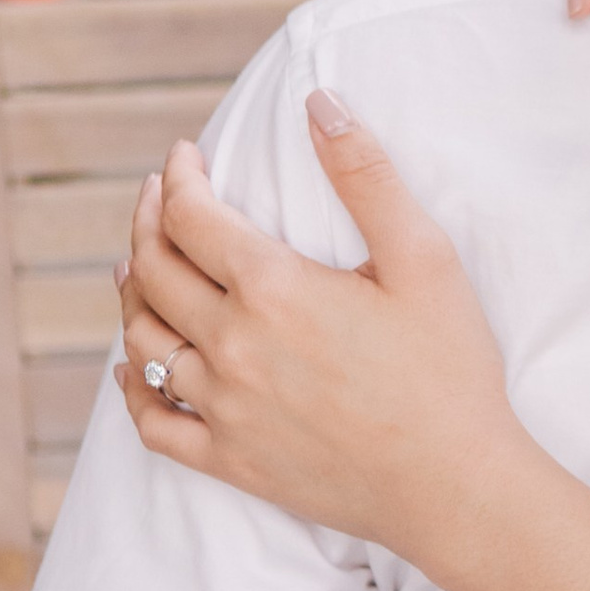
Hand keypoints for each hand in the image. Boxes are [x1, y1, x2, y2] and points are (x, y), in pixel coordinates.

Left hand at [115, 98, 526, 573]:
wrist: (456, 488)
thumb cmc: (450, 371)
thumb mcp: (424, 259)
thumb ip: (367, 176)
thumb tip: (319, 102)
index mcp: (273, 289)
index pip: (191, 216)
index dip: (179, 176)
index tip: (185, 156)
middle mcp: (231, 346)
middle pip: (154, 269)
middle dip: (148, 220)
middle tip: (159, 197)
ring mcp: (223, 409)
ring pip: (142, 338)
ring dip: (134, 292)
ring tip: (142, 266)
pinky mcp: (229, 460)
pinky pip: (152, 421)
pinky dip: (132, 387)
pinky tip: (133, 366)